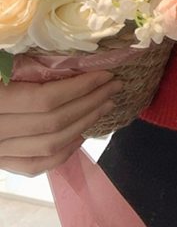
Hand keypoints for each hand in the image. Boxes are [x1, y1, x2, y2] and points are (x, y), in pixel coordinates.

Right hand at [0, 70, 122, 176]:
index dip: (81, 87)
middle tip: (115, 87)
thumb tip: (73, 61)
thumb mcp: (1, 63)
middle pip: (55, 121)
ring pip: (50, 145)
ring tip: (107, 106)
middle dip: (91, 102)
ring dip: (85, 124)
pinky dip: (64, 151)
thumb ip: (27, 64)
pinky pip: (36, 165)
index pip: (47, 99)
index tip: (106, 75)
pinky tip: (83, 135)